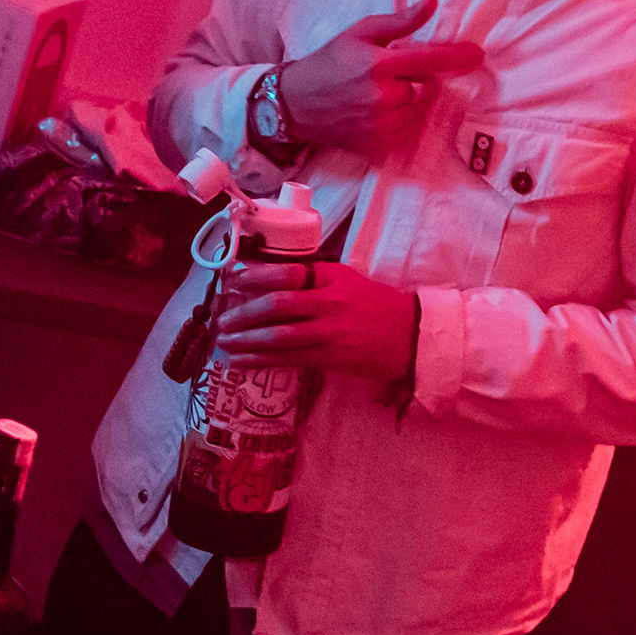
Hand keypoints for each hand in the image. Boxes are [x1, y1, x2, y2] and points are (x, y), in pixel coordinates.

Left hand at [213, 255, 418, 383]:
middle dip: (244, 313)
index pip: (288, 272)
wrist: (413, 335)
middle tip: (222, 320)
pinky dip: (262, 360)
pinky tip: (242, 362)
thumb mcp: (348, 281)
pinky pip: (290, 358)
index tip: (233, 281)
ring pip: (280, 334)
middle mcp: (330, 301)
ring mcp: (331, 331)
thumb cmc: (377, 306)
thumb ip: (314, 280)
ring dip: (247, 340)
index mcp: (333, 277)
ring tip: (224, 342)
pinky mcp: (332, 357)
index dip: (256, 276)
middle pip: (278, 304)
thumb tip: (268, 283)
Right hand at [275, 0, 485, 155]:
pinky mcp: (377, 147)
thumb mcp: (360, 33)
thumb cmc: (329, 63)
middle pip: (426, 88)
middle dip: (415, 80)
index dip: (458, 57)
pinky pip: (407, 133)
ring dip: (409, 102)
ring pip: (418, 111)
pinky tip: (379, 112)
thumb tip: (431, 3)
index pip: (431, 60)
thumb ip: (400, 22)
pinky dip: (401, 122)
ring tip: (380, 94)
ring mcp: (380, 126)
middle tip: (390, 74)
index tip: (477, 54)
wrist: (295, 103)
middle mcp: (382, 97)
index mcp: (379, 65)